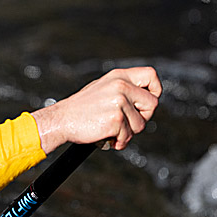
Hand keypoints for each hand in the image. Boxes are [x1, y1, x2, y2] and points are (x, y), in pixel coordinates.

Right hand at [31, 66, 161, 153]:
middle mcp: (120, 86)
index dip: (155, 89)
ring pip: (141, 124)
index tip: (146, 102)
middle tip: (127, 122)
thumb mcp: (103, 87)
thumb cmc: (81, 107)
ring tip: (112, 130)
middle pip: (152, 103)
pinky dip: (119, 141)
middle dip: (143, 117)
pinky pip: (128, 136)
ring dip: (128, 133)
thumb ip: (124, 88)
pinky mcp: (116, 120)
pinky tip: (107, 138)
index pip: (150, 74)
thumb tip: (147, 96)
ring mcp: (119, 102)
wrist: (61, 120)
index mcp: (118, 76)